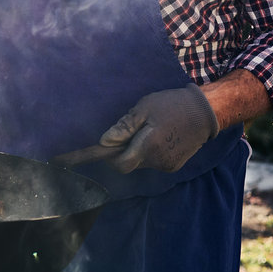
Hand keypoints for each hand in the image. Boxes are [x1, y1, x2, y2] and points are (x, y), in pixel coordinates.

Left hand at [53, 85, 218, 172]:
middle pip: (124, 164)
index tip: (65, 160)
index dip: (93, 159)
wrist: (207, 113)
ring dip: (134, 151)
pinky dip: (147, 153)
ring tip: (149, 129)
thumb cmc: (172, 104)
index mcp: (147, 144)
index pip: (115, 161)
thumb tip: (103, 142)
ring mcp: (165, 166)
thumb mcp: (145, 108)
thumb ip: (124, 126)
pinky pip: (150, 163)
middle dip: (117, 152)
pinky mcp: (172, 167)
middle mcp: (155, 160)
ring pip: (137, 163)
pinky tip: (159, 136)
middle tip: (120, 134)